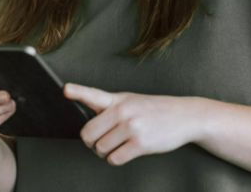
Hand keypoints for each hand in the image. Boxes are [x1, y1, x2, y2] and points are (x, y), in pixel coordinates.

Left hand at [63, 83, 200, 165]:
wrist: (185, 116)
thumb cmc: (155, 110)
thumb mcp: (132, 100)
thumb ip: (110, 107)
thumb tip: (90, 123)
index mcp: (118, 99)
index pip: (93, 94)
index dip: (78, 92)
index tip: (65, 90)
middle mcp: (123, 111)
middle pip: (88, 134)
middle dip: (92, 142)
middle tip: (101, 141)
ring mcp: (132, 127)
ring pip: (100, 148)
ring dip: (106, 152)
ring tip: (118, 145)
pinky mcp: (140, 143)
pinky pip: (114, 158)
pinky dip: (116, 159)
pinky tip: (126, 152)